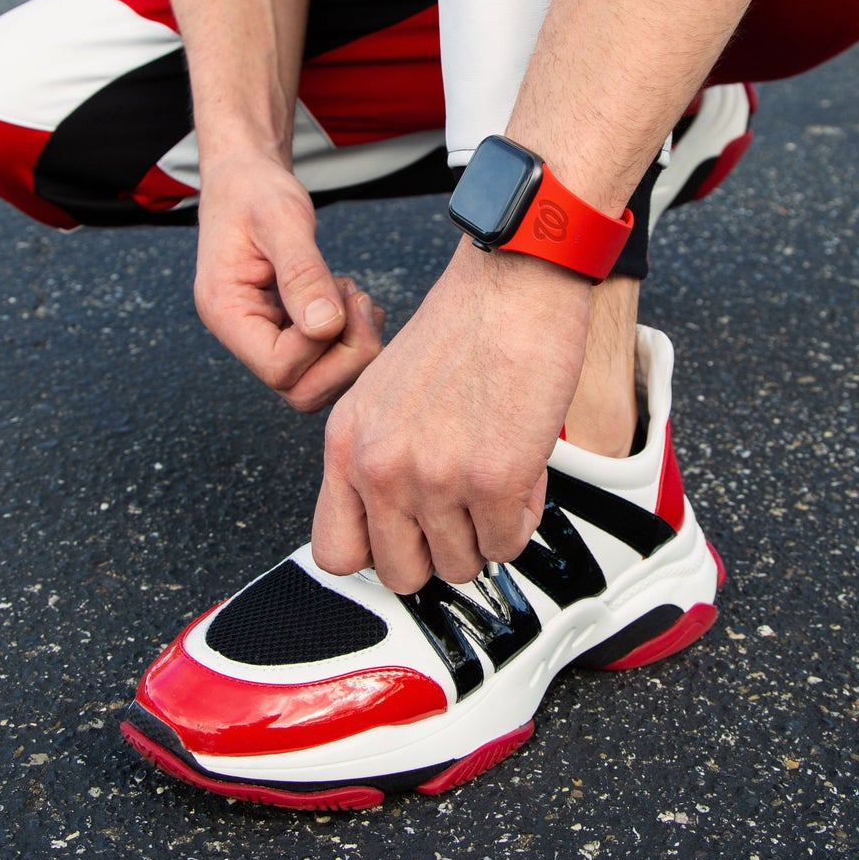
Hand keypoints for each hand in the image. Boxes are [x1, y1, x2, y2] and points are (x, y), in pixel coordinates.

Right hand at [194, 150, 384, 412]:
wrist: (246, 178)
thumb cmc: (255, 191)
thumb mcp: (280, 219)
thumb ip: (303, 272)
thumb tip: (325, 327)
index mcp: (226, 313)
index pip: (280, 368)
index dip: (322, 343)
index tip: (341, 292)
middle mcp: (242, 335)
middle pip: (301, 391)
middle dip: (346, 355)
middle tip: (360, 301)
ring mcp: (264, 337)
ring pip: (318, 383)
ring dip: (352, 346)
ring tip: (353, 294)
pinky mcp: (287, 331)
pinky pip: (324, 361)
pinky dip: (351, 338)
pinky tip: (352, 300)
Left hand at [312, 242, 591, 591]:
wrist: (511, 285)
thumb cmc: (461, 328)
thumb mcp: (383, 393)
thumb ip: (376, 455)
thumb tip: (393, 519)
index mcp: (346, 443)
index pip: (336, 552)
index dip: (378, 554)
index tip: (406, 537)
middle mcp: (382, 466)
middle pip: (401, 574)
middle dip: (439, 553)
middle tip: (462, 515)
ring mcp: (436, 478)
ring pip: (462, 565)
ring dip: (486, 532)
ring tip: (495, 480)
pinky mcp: (493, 480)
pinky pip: (509, 544)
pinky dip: (522, 517)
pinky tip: (521, 472)